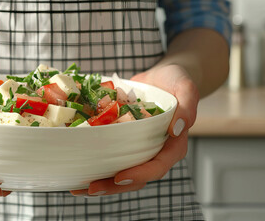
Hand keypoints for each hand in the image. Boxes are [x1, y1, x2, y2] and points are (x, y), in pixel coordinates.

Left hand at [70, 64, 198, 195]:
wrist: (162, 76)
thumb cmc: (176, 80)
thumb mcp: (186, 87)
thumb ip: (188, 106)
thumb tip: (177, 129)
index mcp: (173, 145)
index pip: (158, 166)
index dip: (139, 174)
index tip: (120, 177)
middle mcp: (155, 152)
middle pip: (136, 177)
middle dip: (113, 186)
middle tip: (91, 188)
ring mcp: (138, 148)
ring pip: (121, 172)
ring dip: (101, 182)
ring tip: (78, 188)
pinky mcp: (124, 142)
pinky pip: (110, 157)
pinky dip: (94, 165)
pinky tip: (76, 170)